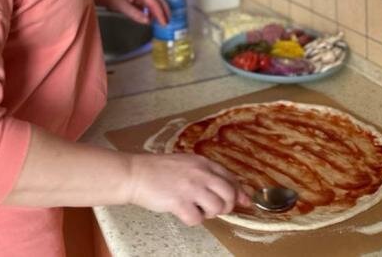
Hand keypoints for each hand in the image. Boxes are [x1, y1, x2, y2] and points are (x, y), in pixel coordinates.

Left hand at [90, 0, 169, 25]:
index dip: (160, 13)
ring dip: (158, 10)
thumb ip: (135, 13)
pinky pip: (145, 4)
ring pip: (152, 2)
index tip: (164, 23)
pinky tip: (149, 18)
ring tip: (161, 21)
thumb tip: (148, 21)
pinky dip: (150, 11)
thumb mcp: (121, 6)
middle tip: (168, 21)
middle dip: (164, 10)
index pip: (154, 3)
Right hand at [126, 153, 251, 225]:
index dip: (240, 192)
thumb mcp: (186, 164)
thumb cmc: (159, 170)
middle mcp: (200, 173)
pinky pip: (197, 219)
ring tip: (195, 208)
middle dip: (226, 206)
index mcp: (203, 163)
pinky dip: (192, 219)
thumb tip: (228, 189)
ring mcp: (190, 188)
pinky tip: (182, 212)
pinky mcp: (179, 202)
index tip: (245, 202)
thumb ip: (206, 174)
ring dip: (209, 213)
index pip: (230, 178)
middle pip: (229, 194)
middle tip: (213, 208)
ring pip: (217, 208)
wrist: (136, 173)